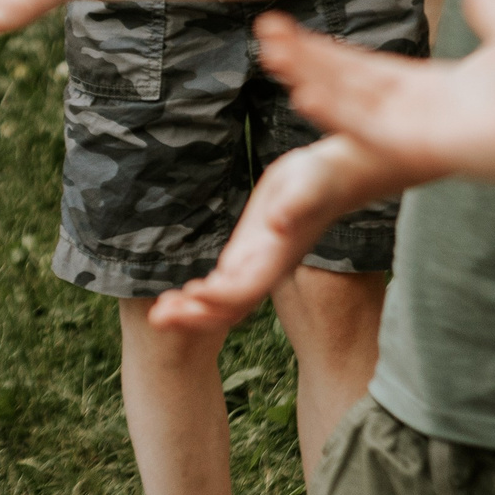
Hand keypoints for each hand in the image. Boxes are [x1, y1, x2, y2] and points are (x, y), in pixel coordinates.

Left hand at [147, 137, 401, 335]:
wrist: (339, 174)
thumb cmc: (326, 177)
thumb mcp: (310, 185)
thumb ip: (297, 206)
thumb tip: (280, 224)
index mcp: (277, 258)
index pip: (244, 288)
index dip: (217, 297)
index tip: (190, 296)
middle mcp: (266, 267)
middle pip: (229, 305)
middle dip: (195, 316)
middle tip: (155, 319)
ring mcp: (258, 261)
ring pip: (223, 299)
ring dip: (192, 310)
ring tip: (158, 315)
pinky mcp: (251, 248)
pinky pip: (225, 281)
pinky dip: (201, 294)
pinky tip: (180, 296)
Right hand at [256, 0, 494, 188]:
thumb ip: (492, 12)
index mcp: (432, 89)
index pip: (365, 68)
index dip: (326, 52)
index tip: (290, 32)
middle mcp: (418, 113)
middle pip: (348, 84)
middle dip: (307, 62)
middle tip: (265, 38)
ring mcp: (420, 132)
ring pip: (352, 105)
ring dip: (312, 83)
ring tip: (274, 60)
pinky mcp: (428, 147)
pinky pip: (373, 132)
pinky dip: (339, 115)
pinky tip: (306, 99)